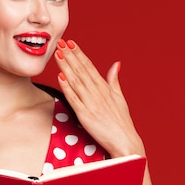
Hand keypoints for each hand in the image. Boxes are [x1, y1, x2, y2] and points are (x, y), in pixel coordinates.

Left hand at [54, 39, 144, 157]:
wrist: (126, 142)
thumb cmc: (122, 122)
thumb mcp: (120, 98)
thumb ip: (114, 80)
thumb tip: (116, 64)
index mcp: (105, 88)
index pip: (90, 66)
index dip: (79, 54)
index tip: (71, 42)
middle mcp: (98, 93)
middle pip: (81, 70)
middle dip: (70, 55)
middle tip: (60, 42)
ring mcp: (91, 104)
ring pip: (76, 81)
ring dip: (66, 66)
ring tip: (58, 54)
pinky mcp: (85, 116)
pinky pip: (74, 99)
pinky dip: (67, 88)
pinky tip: (60, 77)